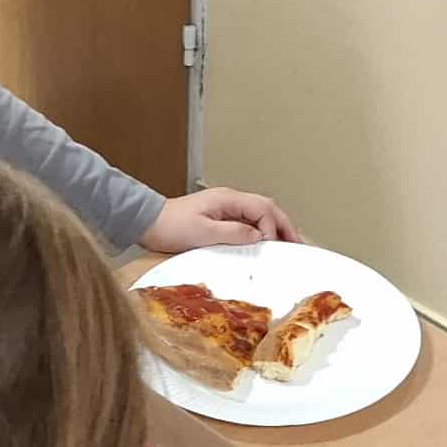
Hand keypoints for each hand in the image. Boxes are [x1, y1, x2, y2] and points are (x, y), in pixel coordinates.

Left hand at [141, 187, 298, 252]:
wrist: (148, 223)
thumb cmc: (171, 227)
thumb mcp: (203, 233)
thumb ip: (233, 233)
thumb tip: (260, 236)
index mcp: (229, 199)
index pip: (263, 209)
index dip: (273, 228)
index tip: (272, 247)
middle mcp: (231, 200)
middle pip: (267, 209)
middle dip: (285, 226)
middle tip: (299, 246)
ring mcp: (226, 208)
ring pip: (260, 215)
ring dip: (275, 229)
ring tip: (288, 247)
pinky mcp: (220, 218)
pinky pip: (248, 222)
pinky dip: (261, 232)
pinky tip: (265, 245)